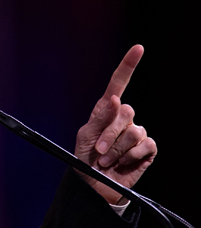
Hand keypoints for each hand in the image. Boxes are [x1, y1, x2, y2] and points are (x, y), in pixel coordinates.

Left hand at [74, 45, 157, 203]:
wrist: (94, 184)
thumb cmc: (85, 158)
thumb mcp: (85, 136)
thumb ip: (99, 117)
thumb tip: (114, 98)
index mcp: (106, 110)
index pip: (118, 83)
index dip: (128, 65)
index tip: (138, 48)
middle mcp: (124, 118)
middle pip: (125, 112)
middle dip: (109, 133)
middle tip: (98, 150)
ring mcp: (137, 132)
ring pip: (135, 131)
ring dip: (117, 149)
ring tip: (107, 160)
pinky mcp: (147, 148)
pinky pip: (145, 145)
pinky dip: (130, 156)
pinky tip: (122, 163)